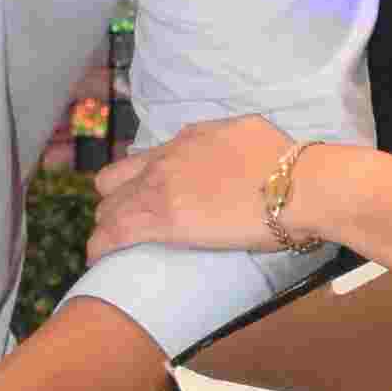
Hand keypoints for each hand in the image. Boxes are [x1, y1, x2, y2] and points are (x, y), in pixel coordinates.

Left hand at [93, 114, 310, 256]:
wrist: (296, 186)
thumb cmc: (288, 165)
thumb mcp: (250, 134)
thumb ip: (227, 140)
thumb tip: (228, 150)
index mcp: (190, 139)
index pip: (147, 159)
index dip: (141, 180)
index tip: (146, 196)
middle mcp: (167, 159)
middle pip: (116, 180)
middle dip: (117, 200)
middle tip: (128, 222)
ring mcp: (160, 188)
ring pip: (110, 207)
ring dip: (109, 224)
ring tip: (111, 244)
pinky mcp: (161, 221)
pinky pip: (113, 233)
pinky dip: (101, 245)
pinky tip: (95, 257)